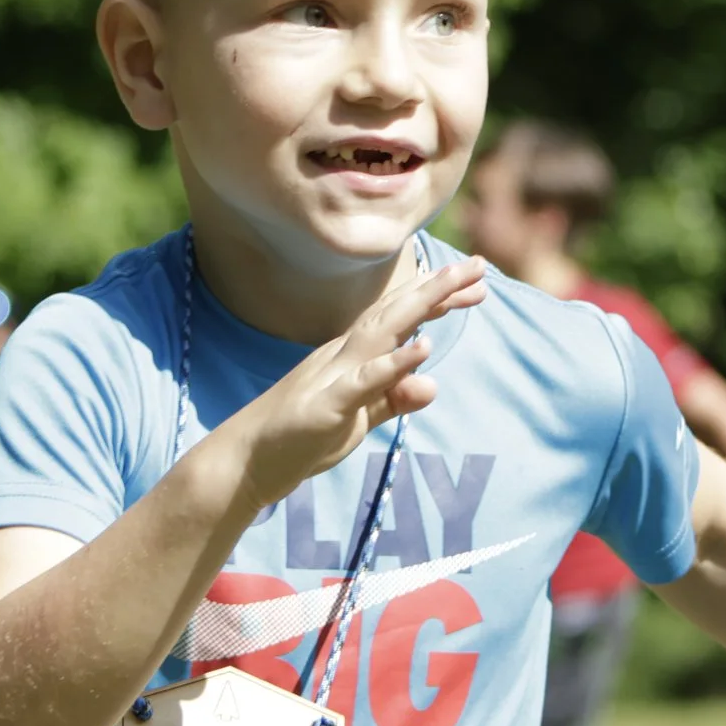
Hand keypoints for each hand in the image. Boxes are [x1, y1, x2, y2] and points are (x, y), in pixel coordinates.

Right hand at [220, 256, 488, 506]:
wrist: (245, 461)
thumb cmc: (299, 438)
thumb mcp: (359, 418)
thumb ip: (393, 398)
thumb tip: (431, 384)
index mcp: (350, 356)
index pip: (399, 319)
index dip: (436, 299)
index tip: (475, 284)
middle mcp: (343, 355)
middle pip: (396, 312)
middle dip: (438, 287)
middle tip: (480, 265)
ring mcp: (334, 376)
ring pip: (382, 331)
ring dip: (420, 305)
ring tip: (455, 282)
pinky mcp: (328, 405)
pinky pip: (365, 381)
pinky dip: (394, 363)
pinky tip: (422, 346)